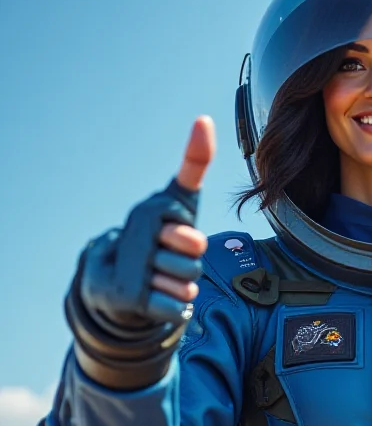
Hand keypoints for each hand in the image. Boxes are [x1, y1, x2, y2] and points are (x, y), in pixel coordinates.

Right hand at [79, 116, 215, 325]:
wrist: (114, 286)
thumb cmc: (160, 236)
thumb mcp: (178, 198)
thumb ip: (193, 162)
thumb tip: (203, 120)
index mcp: (149, 212)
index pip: (174, 214)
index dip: (180, 224)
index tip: (174, 223)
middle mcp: (135, 237)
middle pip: (194, 248)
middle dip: (193, 253)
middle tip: (173, 253)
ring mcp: (131, 271)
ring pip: (189, 277)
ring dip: (186, 281)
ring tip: (164, 276)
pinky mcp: (132, 302)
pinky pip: (179, 305)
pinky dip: (178, 306)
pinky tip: (160, 297)